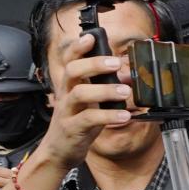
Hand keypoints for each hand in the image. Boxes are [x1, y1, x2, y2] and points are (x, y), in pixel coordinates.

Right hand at [37, 35, 133, 170]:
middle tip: (116, 63)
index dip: (77, 47)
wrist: (59, 151)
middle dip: (94, 64)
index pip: (69, 60)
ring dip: (105, 90)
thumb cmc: (77, 123)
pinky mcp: (72, 129)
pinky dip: (108, 116)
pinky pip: (89, 119)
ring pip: (80, 93)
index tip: (91, 37)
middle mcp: (66, 94)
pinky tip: (124, 116)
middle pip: (72, 71)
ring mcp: (67, 111)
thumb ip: (105, 87)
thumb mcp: (90, 102)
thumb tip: (129, 75)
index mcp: (70, 85)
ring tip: (125, 91)